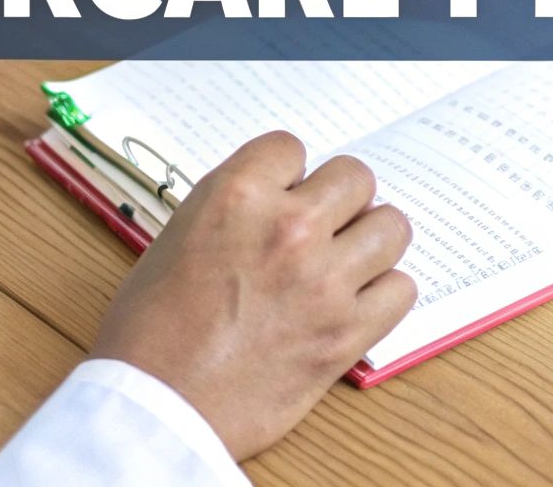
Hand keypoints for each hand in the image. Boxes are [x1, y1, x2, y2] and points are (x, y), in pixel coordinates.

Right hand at [90, 132, 415, 460]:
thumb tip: (278, 197)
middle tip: (320, 226)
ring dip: (369, 239)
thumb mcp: (178, 236)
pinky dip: (383, 292)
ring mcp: (325, 281)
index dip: (286, 175)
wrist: (157, 405)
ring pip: (391, 227)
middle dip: (337, 200)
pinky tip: (354, 301)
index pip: (291, 147)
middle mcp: (289, 229)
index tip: (281, 195)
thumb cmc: (151, 328)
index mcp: (237, 196)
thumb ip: (235, 207)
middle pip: (355, 177)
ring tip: (345, 260)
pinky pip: (401, 288)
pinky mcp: (346, 332)